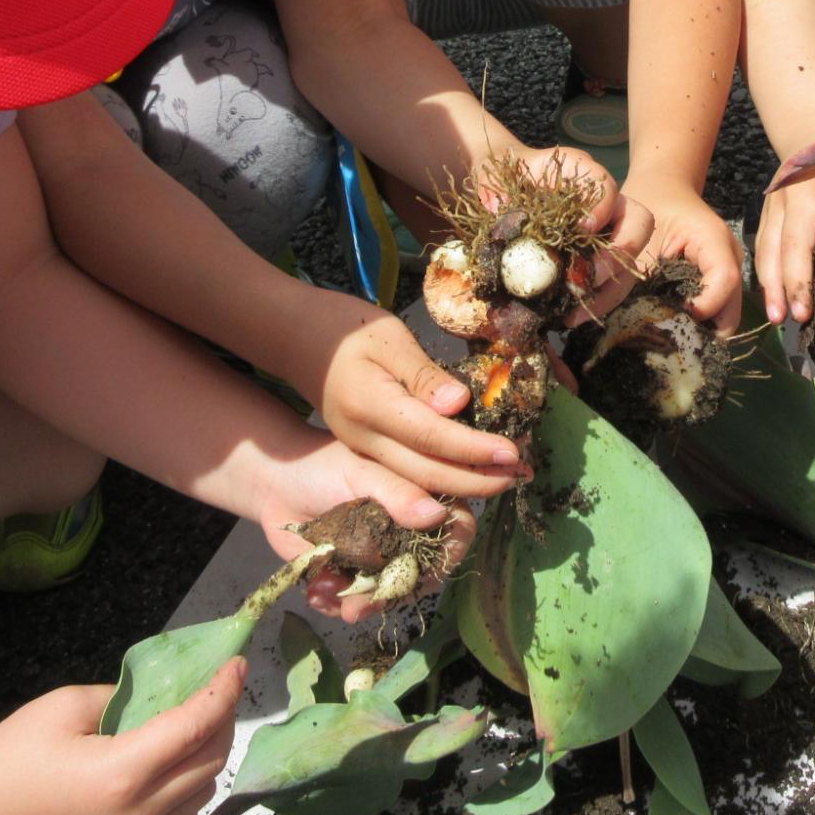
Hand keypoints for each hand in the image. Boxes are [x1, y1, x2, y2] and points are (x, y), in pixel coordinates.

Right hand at [0, 660, 243, 814]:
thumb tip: (166, 697)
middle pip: (210, 763)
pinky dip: (190, 804)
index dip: (224, 691)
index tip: (237, 666)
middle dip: (221, 721)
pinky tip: (172, 782)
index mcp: (122, 773)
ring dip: (206, 762)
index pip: (196, 726)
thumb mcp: (68, 705)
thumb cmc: (12, 753)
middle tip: (215, 694)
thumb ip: (125, 697)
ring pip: (202, 798)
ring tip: (191, 734)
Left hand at [255, 433, 475, 623]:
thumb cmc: (324, 466)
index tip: (430, 570)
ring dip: (363, 604)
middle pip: (423, 573)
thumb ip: (397, 492)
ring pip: (388, 594)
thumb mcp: (362, 472)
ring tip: (332, 599)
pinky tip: (317, 591)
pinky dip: (337, 603)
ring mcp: (381, 559)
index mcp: (422, 500)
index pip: (456, 528)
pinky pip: (354, 601)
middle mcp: (408, 534)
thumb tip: (437, 515)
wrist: (276, 484)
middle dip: (395, 592)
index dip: (450, 551)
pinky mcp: (353, 576)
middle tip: (363, 603)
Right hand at [297, 289, 525, 499]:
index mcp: (371, 407)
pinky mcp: (365, 452)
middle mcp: (364, 440)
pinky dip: (442, 478)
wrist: (292, 339)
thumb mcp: (387, 337)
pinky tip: (470, 473)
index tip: (513, 453)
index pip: (432, 438)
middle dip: (477, 480)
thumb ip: (422, 374)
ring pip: (417, 480)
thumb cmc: (345, 329)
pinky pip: (407, 474)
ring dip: (464, 485)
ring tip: (505, 478)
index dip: (475, 450)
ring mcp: (362, 450)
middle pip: (427, 473)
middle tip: (521, 474)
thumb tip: (459, 404)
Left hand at [494, 144, 653, 313]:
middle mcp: (605, 202)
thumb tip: (496, 206)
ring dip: (609, 290)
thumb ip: (493, 187)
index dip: (601, 207)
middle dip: (620, 254)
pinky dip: (596, 302)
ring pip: (630, 261)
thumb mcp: (494, 176)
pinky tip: (569, 317)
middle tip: (591, 276)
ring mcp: (608, 232)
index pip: (606, 184)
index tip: (582, 230)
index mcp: (581, 172)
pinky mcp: (601, 259)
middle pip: (638, 223)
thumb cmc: (505, 180)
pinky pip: (613, 283)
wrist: (507, 193)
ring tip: (576, 313)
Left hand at [623, 175, 745, 333]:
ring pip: (725, 317)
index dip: (703, 306)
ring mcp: (729, 271)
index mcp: (714, 239)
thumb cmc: (647, 205)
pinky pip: (716, 312)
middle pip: (731, 310)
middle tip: (667, 339)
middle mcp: (731, 258)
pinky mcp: (720, 282)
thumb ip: (640, 277)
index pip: (724, 279)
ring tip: (666, 334)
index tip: (670, 315)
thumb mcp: (639, 238)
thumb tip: (634, 323)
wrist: (661, 188)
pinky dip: (696, 324)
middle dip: (702, 331)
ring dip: (698, 330)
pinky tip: (671, 325)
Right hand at [755, 162, 814, 326]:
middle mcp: (799, 193)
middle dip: (797, 277)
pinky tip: (771, 306)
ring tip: (782, 319)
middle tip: (803, 314)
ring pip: (771, 248)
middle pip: (794, 238)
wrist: (812, 137)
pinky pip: (762, 251)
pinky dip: (763, 279)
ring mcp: (777, 206)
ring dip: (773, 285)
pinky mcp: (766, 217)